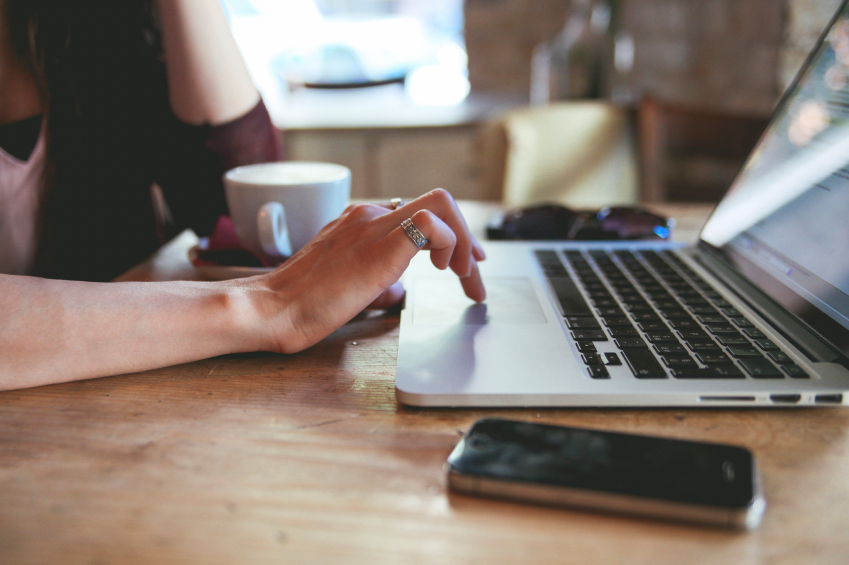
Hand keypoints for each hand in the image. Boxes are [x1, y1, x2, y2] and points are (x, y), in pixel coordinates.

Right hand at [244, 189, 485, 353]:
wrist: (271, 309)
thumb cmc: (301, 305)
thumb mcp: (350, 288)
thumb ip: (378, 281)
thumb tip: (401, 289)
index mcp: (360, 223)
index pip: (418, 214)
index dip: (451, 237)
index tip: (464, 265)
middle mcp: (369, 215)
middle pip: (438, 204)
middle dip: (467, 237)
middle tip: (476, 273)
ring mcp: (373, 225)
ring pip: (441, 205)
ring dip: (464, 241)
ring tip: (467, 277)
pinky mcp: (379, 245)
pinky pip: (430, 224)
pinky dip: (450, 244)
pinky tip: (445, 271)